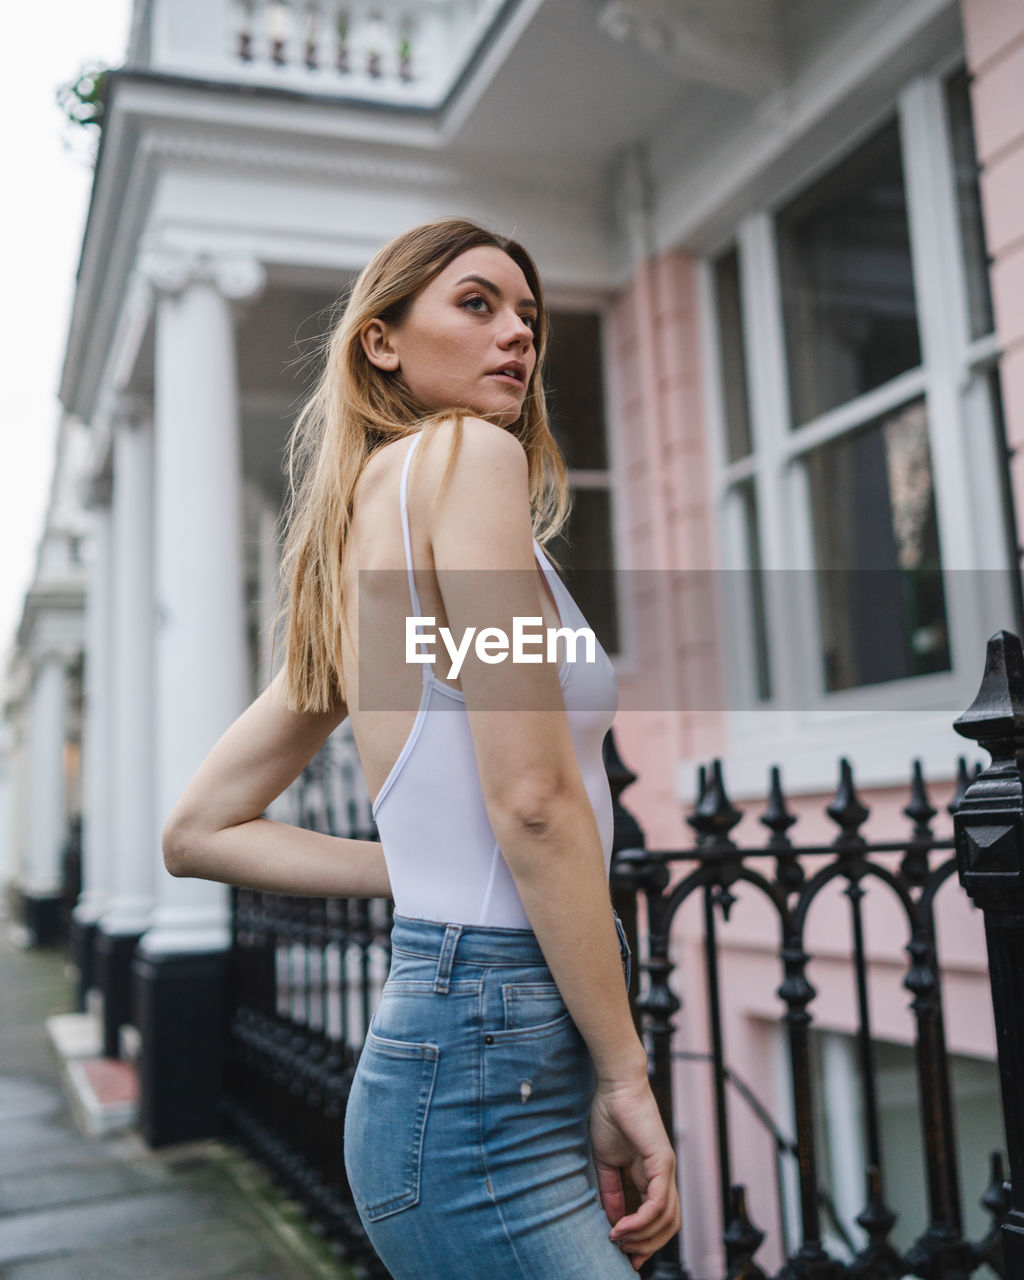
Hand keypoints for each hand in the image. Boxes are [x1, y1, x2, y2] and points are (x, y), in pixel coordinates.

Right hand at [589, 1075, 680, 1271]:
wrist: (614, 1086)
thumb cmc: (610, 1115)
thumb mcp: (606, 1162)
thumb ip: (612, 1191)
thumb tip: (614, 1221)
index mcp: (652, 1174)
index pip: (659, 1217)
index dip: (645, 1240)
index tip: (626, 1256)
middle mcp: (664, 1174)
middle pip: (670, 1225)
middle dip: (648, 1246)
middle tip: (624, 1255)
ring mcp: (666, 1168)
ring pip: (667, 1219)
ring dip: (643, 1237)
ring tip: (618, 1241)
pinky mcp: (662, 1161)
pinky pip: (658, 1202)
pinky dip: (641, 1220)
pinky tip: (621, 1227)